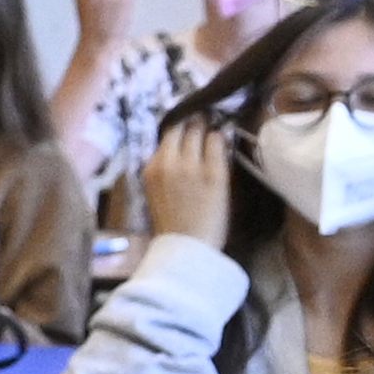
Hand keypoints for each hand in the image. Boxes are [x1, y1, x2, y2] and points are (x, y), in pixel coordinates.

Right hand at [143, 118, 231, 248]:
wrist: (187, 252)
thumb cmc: (174, 228)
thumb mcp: (157, 194)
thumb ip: (165, 168)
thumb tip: (180, 144)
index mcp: (152, 169)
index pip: (166, 132)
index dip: (180, 126)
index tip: (188, 126)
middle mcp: (169, 162)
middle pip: (183, 124)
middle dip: (194, 121)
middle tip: (204, 123)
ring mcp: (191, 166)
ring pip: (201, 128)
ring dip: (208, 129)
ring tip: (213, 136)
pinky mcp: (213, 172)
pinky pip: (218, 141)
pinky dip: (220, 141)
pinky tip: (221, 149)